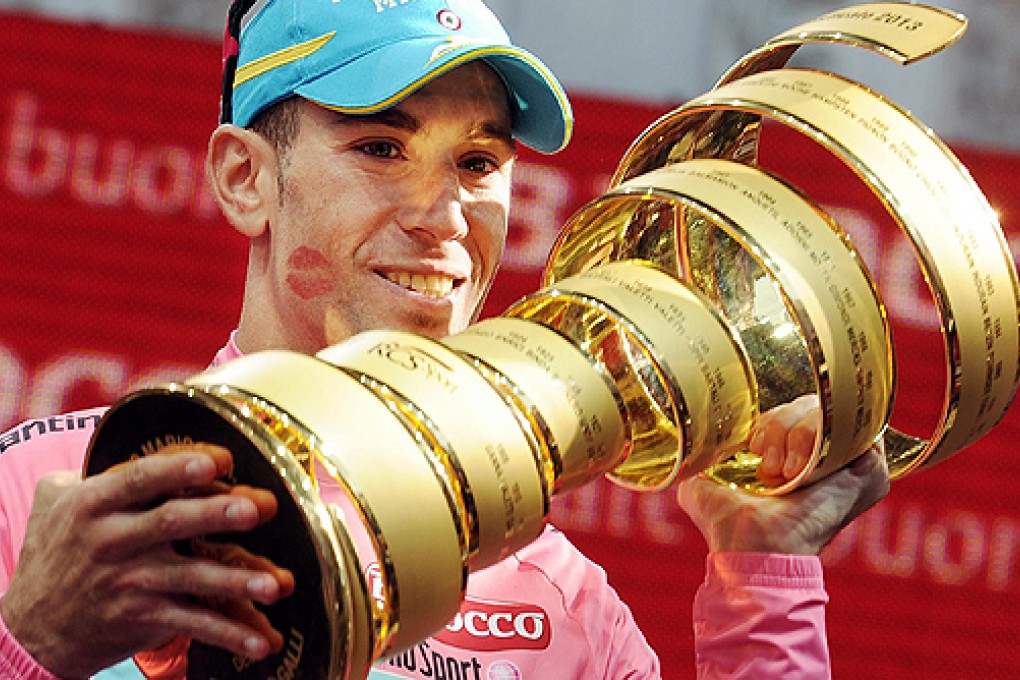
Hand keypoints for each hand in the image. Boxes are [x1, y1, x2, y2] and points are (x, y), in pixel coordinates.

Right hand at [0, 444, 294, 678]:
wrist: (30, 629)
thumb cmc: (54, 553)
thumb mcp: (53, 504)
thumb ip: (91, 471)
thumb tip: (131, 431)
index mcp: (94, 504)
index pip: (140, 479)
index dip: (180, 468)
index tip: (221, 459)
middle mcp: (112, 541)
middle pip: (173, 522)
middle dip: (219, 513)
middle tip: (261, 507)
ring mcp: (130, 583)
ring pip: (191, 577)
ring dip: (237, 581)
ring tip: (277, 582)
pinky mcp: (143, 619)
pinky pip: (193, 624)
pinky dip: (230, 634)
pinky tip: (262, 641)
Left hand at [677, 397, 889, 554]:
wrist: (754, 545)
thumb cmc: (727, 524)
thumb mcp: (702, 482)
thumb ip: (700, 457)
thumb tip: (691, 442)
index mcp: (794, 453)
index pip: (791, 409)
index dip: (771, 420)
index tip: (752, 448)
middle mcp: (826, 453)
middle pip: (808, 403)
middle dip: (779, 426)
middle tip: (769, 467)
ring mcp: (851, 459)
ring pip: (827, 410)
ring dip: (795, 436)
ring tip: (785, 474)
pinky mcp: (870, 465)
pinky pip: (849, 424)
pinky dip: (817, 436)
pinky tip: (803, 469)